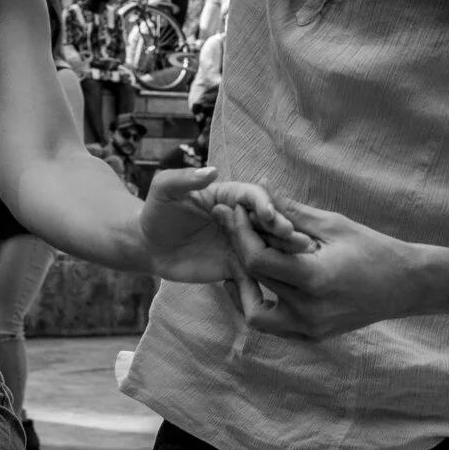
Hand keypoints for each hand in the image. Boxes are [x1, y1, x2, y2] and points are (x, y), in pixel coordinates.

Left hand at [138, 167, 314, 283]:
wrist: (149, 245)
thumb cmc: (157, 211)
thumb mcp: (164, 189)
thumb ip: (185, 179)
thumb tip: (210, 170)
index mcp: (228, 196)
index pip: (251, 196)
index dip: (262, 203)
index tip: (270, 214)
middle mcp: (240, 218)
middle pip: (265, 220)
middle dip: (280, 226)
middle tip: (293, 236)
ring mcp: (240, 242)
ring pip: (266, 245)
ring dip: (283, 248)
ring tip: (299, 254)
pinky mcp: (236, 265)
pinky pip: (255, 270)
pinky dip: (270, 273)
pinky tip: (284, 279)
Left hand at [214, 200, 423, 340]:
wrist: (406, 285)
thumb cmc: (373, 248)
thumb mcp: (333, 224)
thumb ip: (291, 210)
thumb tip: (259, 186)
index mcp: (314, 279)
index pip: (257, 260)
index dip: (240, 233)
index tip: (235, 212)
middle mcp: (308, 310)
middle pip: (253, 281)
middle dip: (237, 250)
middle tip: (232, 227)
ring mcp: (309, 328)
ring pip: (255, 315)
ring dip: (242, 287)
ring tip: (239, 260)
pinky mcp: (312, 335)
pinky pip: (273, 325)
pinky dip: (259, 304)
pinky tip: (258, 281)